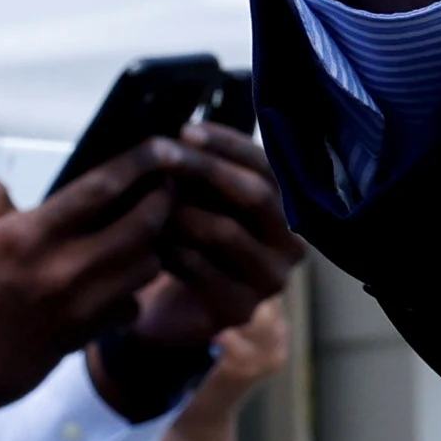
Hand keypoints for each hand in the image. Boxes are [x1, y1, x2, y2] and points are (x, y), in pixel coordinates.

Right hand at [0, 147, 182, 426]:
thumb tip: (14, 194)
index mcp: (27, 236)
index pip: (100, 189)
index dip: (139, 163)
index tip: (160, 148)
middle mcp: (61, 271)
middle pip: (141, 228)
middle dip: (163, 200)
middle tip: (167, 185)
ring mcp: (75, 310)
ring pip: (144, 271)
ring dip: (152, 245)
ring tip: (148, 230)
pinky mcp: (77, 341)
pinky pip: (127, 309)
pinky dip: (132, 292)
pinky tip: (118, 281)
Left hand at [89, 124, 297, 417]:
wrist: (172, 309)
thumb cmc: (191, 240)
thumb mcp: (202, 198)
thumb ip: (205, 171)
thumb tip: (185, 135)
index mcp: (289, 208)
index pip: (268, 165)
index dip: (229, 144)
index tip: (186, 130)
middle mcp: (291, 244)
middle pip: (256, 195)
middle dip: (206, 169)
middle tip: (164, 155)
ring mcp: (270, 280)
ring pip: (225, 231)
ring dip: (181, 210)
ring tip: (149, 200)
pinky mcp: (240, 309)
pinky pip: (201, 269)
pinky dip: (170, 248)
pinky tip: (148, 240)